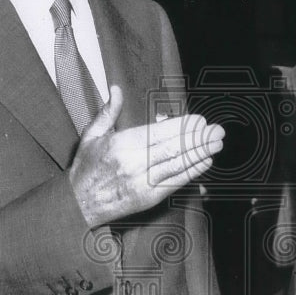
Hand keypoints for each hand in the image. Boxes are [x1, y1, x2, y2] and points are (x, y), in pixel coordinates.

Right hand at [68, 85, 224, 226]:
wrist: (78, 206)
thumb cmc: (86, 169)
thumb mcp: (91, 136)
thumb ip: (108, 112)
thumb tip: (116, 89)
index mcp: (120, 144)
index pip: (158, 133)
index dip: (182, 127)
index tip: (199, 120)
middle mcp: (132, 163)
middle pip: (172, 148)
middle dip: (198, 139)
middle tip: (217, 131)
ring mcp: (142, 182)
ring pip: (177, 165)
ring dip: (200, 153)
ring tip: (216, 143)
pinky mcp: (147, 198)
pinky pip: (174, 183)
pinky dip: (192, 172)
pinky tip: (204, 162)